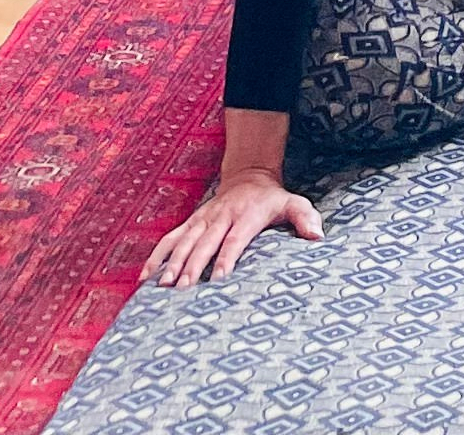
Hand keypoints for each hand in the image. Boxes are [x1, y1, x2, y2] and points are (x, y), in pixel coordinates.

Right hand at [144, 169, 321, 286]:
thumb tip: (318, 237)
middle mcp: (221, 216)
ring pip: (184, 241)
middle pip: (205, 242)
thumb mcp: (294, 203)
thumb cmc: (272, 199)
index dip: (228, 257)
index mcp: (247, 214)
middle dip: (194, 265)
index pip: (236, 238)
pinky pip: (169, 239)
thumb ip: (306, 218)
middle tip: (184, 288)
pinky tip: (145, 278)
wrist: (249, 175)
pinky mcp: (190, 222)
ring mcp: (203, 219)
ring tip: (162, 285)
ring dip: (172, 262)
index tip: (220, 278)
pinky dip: (156, 256)